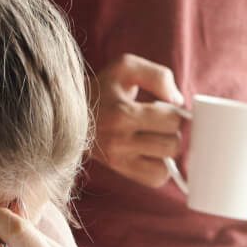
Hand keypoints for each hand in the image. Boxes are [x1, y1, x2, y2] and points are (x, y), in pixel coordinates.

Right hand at [90, 53, 187, 187]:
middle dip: (172, 132)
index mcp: (122, 113)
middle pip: (172, 144)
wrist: (68, 111)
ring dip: (167, 151)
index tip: (166, 108)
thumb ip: (158, 75)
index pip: (172, 121)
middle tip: (160, 124)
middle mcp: (119, 140)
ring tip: (155, 137)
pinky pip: (154, 179)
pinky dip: (160, 168)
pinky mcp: (119, 169)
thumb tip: (178, 100)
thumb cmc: (103, 87)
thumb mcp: (126, 67)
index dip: (176, 113)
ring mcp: (118, 159)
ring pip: (166, 165)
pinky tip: (152, 153)